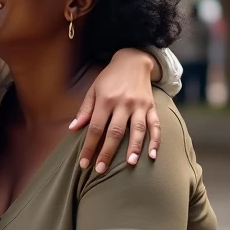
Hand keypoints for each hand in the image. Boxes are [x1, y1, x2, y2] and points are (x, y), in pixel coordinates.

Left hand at [70, 49, 159, 172]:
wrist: (134, 60)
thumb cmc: (109, 78)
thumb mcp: (93, 89)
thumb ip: (85, 110)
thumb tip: (73, 128)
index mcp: (106, 100)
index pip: (96, 128)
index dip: (89, 146)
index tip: (84, 163)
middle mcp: (123, 103)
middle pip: (115, 132)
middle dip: (107, 152)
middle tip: (100, 170)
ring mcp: (140, 105)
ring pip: (137, 130)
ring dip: (134, 148)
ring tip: (129, 164)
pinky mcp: (152, 106)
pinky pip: (155, 125)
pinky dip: (156, 140)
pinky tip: (152, 155)